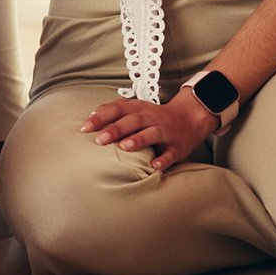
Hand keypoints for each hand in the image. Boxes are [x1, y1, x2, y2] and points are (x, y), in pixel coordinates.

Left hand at [81, 94, 218, 172]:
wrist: (190, 117)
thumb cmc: (153, 117)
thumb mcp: (134, 109)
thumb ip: (113, 111)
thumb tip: (90, 117)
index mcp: (138, 108)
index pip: (117, 108)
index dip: (101, 117)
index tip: (85, 127)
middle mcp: (151, 118)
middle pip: (132, 121)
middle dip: (115, 129)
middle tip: (99, 139)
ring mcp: (165, 132)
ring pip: (152, 134)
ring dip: (138, 139)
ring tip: (124, 147)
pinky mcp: (177, 146)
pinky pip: (171, 153)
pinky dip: (163, 159)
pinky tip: (154, 165)